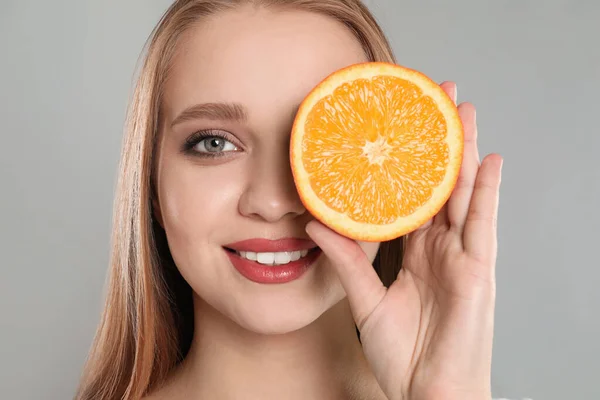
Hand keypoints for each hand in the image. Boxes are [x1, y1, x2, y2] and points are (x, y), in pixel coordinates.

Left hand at [306, 82, 502, 399]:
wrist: (427, 393)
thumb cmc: (404, 354)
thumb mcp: (365, 300)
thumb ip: (345, 260)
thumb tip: (314, 223)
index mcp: (417, 253)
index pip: (411, 197)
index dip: (407, 163)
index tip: (398, 129)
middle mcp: (441, 248)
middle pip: (440, 185)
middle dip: (438, 143)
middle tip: (433, 101)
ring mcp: (462, 256)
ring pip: (463, 194)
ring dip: (463, 152)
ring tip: (460, 111)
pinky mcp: (478, 270)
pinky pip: (483, 223)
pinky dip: (488, 191)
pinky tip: (487, 159)